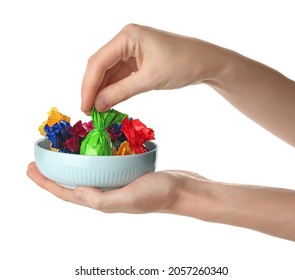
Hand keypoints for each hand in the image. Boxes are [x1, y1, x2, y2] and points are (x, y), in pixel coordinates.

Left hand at [26, 162, 209, 214]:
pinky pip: (106, 161)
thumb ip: (102, 199)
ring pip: (90, 169)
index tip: (29, 168)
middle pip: (74, 181)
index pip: (68, 193)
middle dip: (56, 169)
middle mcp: (107, 191)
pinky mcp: (127, 171)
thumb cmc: (160, 195)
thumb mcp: (131, 198)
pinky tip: (96, 139)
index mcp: (103, 200)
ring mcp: (117, 181)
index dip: (46, 183)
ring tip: (65, 144)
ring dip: (75, 158)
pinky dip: (97, 151)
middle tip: (43, 153)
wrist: (183, 188)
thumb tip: (74, 192)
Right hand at [81, 24, 225, 112]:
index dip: (88, 86)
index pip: (98, 62)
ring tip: (97, 111)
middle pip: (101, 66)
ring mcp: (131, 51)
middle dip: (93, 89)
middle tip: (88, 112)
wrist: (206, 62)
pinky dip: (114, 90)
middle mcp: (126, 41)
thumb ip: (121, 92)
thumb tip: (98, 105)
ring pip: (109, 73)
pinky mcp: (138, 62)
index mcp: (128, 36)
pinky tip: (109, 103)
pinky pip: (120, 77)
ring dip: (103, 92)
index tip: (84, 107)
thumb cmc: (183, 64)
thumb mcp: (150, 79)